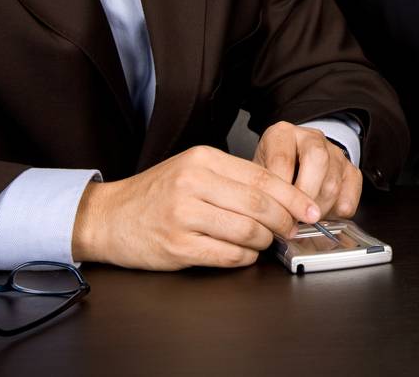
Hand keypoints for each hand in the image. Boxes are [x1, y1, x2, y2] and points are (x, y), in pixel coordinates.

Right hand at [71, 145, 319, 269]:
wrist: (108, 217)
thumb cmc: (155, 194)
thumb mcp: (191, 170)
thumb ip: (232, 178)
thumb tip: (281, 196)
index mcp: (202, 160)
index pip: (262, 177)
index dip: (293, 196)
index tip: (310, 209)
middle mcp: (193, 184)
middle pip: (260, 205)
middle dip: (285, 221)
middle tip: (293, 229)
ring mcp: (184, 217)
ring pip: (247, 232)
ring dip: (265, 241)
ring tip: (265, 241)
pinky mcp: (178, 247)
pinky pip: (228, 256)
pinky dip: (244, 258)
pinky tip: (243, 254)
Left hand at [253, 121, 362, 220]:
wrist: (294, 162)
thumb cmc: (273, 171)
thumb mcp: (258, 173)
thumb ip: (263, 189)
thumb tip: (268, 214)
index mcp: (283, 134)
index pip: (283, 160)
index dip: (280, 191)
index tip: (276, 212)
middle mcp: (311, 138)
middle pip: (317, 161)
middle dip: (304, 197)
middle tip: (293, 220)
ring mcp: (334, 152)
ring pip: (333, 182)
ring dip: (318, 208)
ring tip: (305, 220)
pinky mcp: (350, 170)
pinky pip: (350, 193)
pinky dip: (338, 211)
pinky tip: (324, 216)